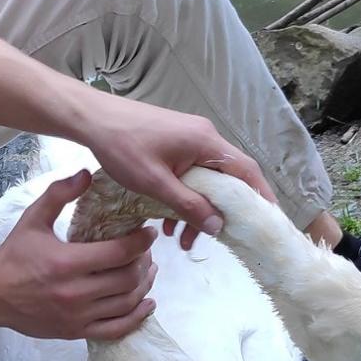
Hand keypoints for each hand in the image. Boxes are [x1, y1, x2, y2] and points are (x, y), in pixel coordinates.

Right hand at [0, 170, 158, 338]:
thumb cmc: (13, 254)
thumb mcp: (33, 218)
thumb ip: (58, 194)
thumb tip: (86, 174)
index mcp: (66, 262)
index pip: (119, 253)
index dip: (141, 242)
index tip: (149, 233)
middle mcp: (75, 292)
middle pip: (127, 279)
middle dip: (144, 263)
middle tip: (147, 252)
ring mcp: (77, 315)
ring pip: (125, 304)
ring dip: (144, 287)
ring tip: (148, 272)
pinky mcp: (75, 331)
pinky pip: (115, 329)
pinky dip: (136, 317)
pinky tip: (146, 304)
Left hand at [83, 97, 274, 249]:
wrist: (93, 120)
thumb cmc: (123, 147)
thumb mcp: (156, 183)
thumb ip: (188, 205)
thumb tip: (217, 226)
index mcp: (206, 142)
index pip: (246, 171)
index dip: (260, 196)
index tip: (267, 220)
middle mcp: (204, 138)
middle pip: (226, 179)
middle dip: (219, 212)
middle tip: (210, 240)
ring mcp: (189, 139)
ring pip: (205, 180)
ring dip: (197, 209)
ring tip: (181, 240)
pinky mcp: (174, 144)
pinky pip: (189, 175)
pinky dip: (183, 198)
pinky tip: (166, 221)